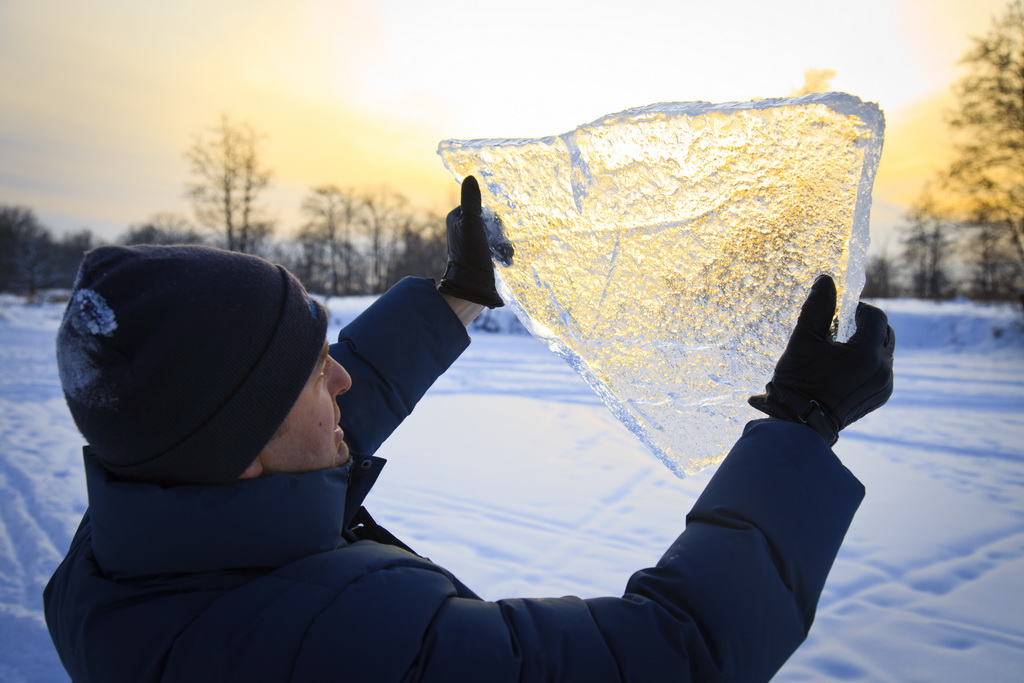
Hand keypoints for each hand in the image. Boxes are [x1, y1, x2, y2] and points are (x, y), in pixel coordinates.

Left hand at [437, 176, 503, 307]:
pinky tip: (506, 261)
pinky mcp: (479, 255)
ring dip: (504, 244)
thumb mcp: (473, 226)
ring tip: (505, 256)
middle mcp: (462, 228)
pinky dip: (503, 252)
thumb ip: (472, 203)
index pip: (481, 207)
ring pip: (495, 234)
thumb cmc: (471, 256)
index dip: (491, 218)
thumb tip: (471, 177)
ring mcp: (471, 242)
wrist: (472, 288)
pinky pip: (496, 246)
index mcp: (456, 218)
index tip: (493, 230)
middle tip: (499, 245)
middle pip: (490, 221)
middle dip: (499, 233)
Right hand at [748, 275, 894, 444]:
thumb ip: (818, 307)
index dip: (858, 309)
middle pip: (885, 332)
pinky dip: (869, 362)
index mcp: (867, 353)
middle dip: (866, 325)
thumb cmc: (798, 380)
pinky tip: (845, 368)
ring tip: (841, 349)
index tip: (839, 314)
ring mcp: (885, 385)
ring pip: (884, 351)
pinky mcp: (881, 396)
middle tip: (841, 328)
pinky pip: (882, 370)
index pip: (875, 316)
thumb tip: (826, 279)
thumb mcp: (804, 340)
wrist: (800, 423)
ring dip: (868, 344)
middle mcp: (883, 369)